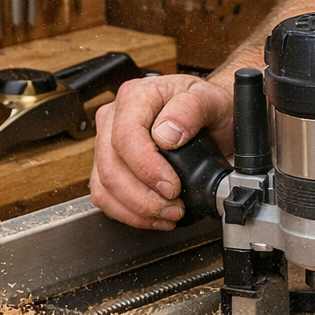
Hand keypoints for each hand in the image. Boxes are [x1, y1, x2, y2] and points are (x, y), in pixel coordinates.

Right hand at [89, 73, 234, 230]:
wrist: (209, 115)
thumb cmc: (207, 106)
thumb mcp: (210, 100)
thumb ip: (190, 110)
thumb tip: (167, 135)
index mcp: (136, 97)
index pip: (125, 136)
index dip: (146, 168)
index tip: (172, 186)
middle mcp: (114, 117)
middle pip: (111, 166)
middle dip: (143, 198)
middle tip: (174, 208)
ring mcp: (107, 142)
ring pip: (104, 186)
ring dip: (136, 210)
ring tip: (167, 215)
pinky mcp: (108, 165)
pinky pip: (105, 196)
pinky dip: (128, 213)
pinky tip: (153, 217)